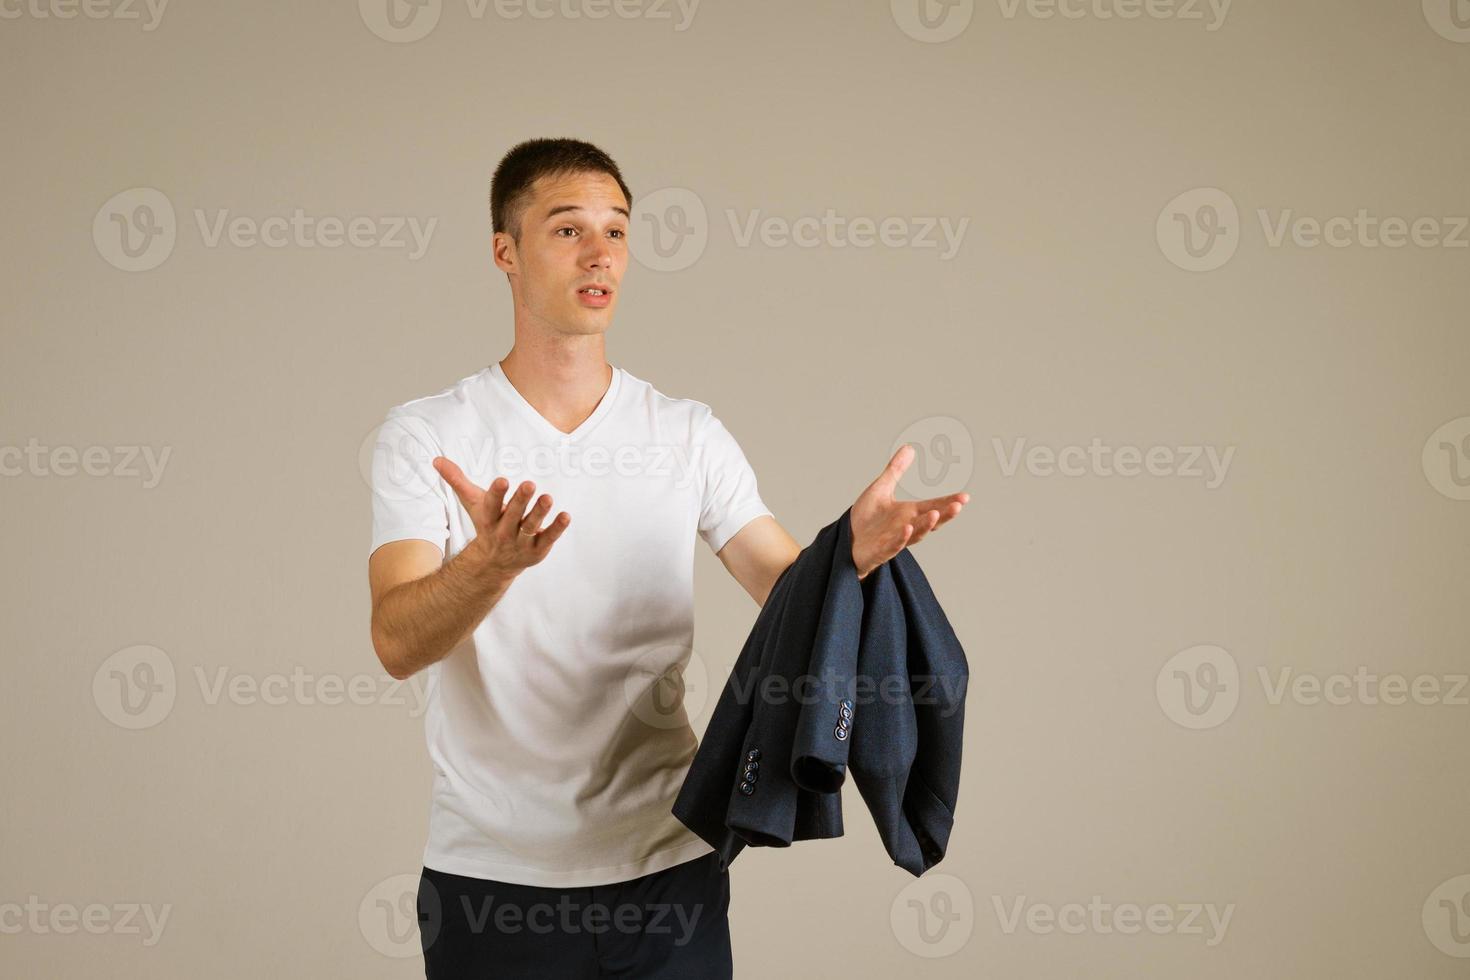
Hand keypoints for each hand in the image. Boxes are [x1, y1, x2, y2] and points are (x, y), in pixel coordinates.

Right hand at [432, 457, 569, 575]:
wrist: (494, 563)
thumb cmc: (487, 524)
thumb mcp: (472, 503)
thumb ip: (457, 480)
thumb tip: (436, 459)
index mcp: (488, 519)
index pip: (491, 505)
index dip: (497, 494)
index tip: (502, 480)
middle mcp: (503, 532)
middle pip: (512, 516)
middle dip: (520, 501)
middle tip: (529, 483)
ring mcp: (521, 543)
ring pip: (531, 527)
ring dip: (540, 513)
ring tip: (548, 497)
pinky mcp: (537, 550)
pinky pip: (548, 538)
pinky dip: (557, 528)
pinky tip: (566, 516)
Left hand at [849, 444, 968, 579]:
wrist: (848, 541)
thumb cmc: (866, 518)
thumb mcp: (881, 489)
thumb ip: (896, 470)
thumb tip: (909, 448)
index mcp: (909, 512)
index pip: (933, 506)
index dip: (948, 502)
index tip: (965, 497)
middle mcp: (906, 526)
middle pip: (930, 521)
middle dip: (944, 514)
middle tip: (958, 506)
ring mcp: (895, 539)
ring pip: (915, 534)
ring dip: (925, 525)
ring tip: (935, 514)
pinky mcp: (881, 550)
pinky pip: (893, 545)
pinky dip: (900, 538)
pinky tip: (906, 528)